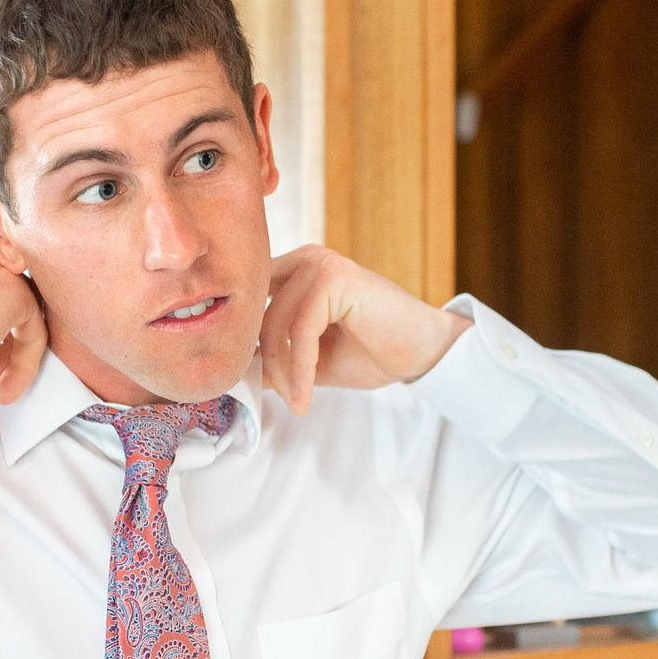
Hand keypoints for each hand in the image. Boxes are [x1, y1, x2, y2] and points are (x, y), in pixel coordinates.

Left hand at [257, 245, 469, 413]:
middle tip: (281, 397)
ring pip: (275, 323)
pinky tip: (305, 395)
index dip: (245, 344)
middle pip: (257, 314)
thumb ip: (274, 361)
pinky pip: (300, 330)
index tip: (249, 384)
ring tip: (296, 399)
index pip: (250, 305)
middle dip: (263, 362)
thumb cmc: (374, 352)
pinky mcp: (334, 277)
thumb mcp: (311, 361)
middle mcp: (305, 259)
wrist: (424, 351)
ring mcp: (319, 263)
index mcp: (296, 271)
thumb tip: (233, 374)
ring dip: (282, 371)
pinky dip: (299, 368)